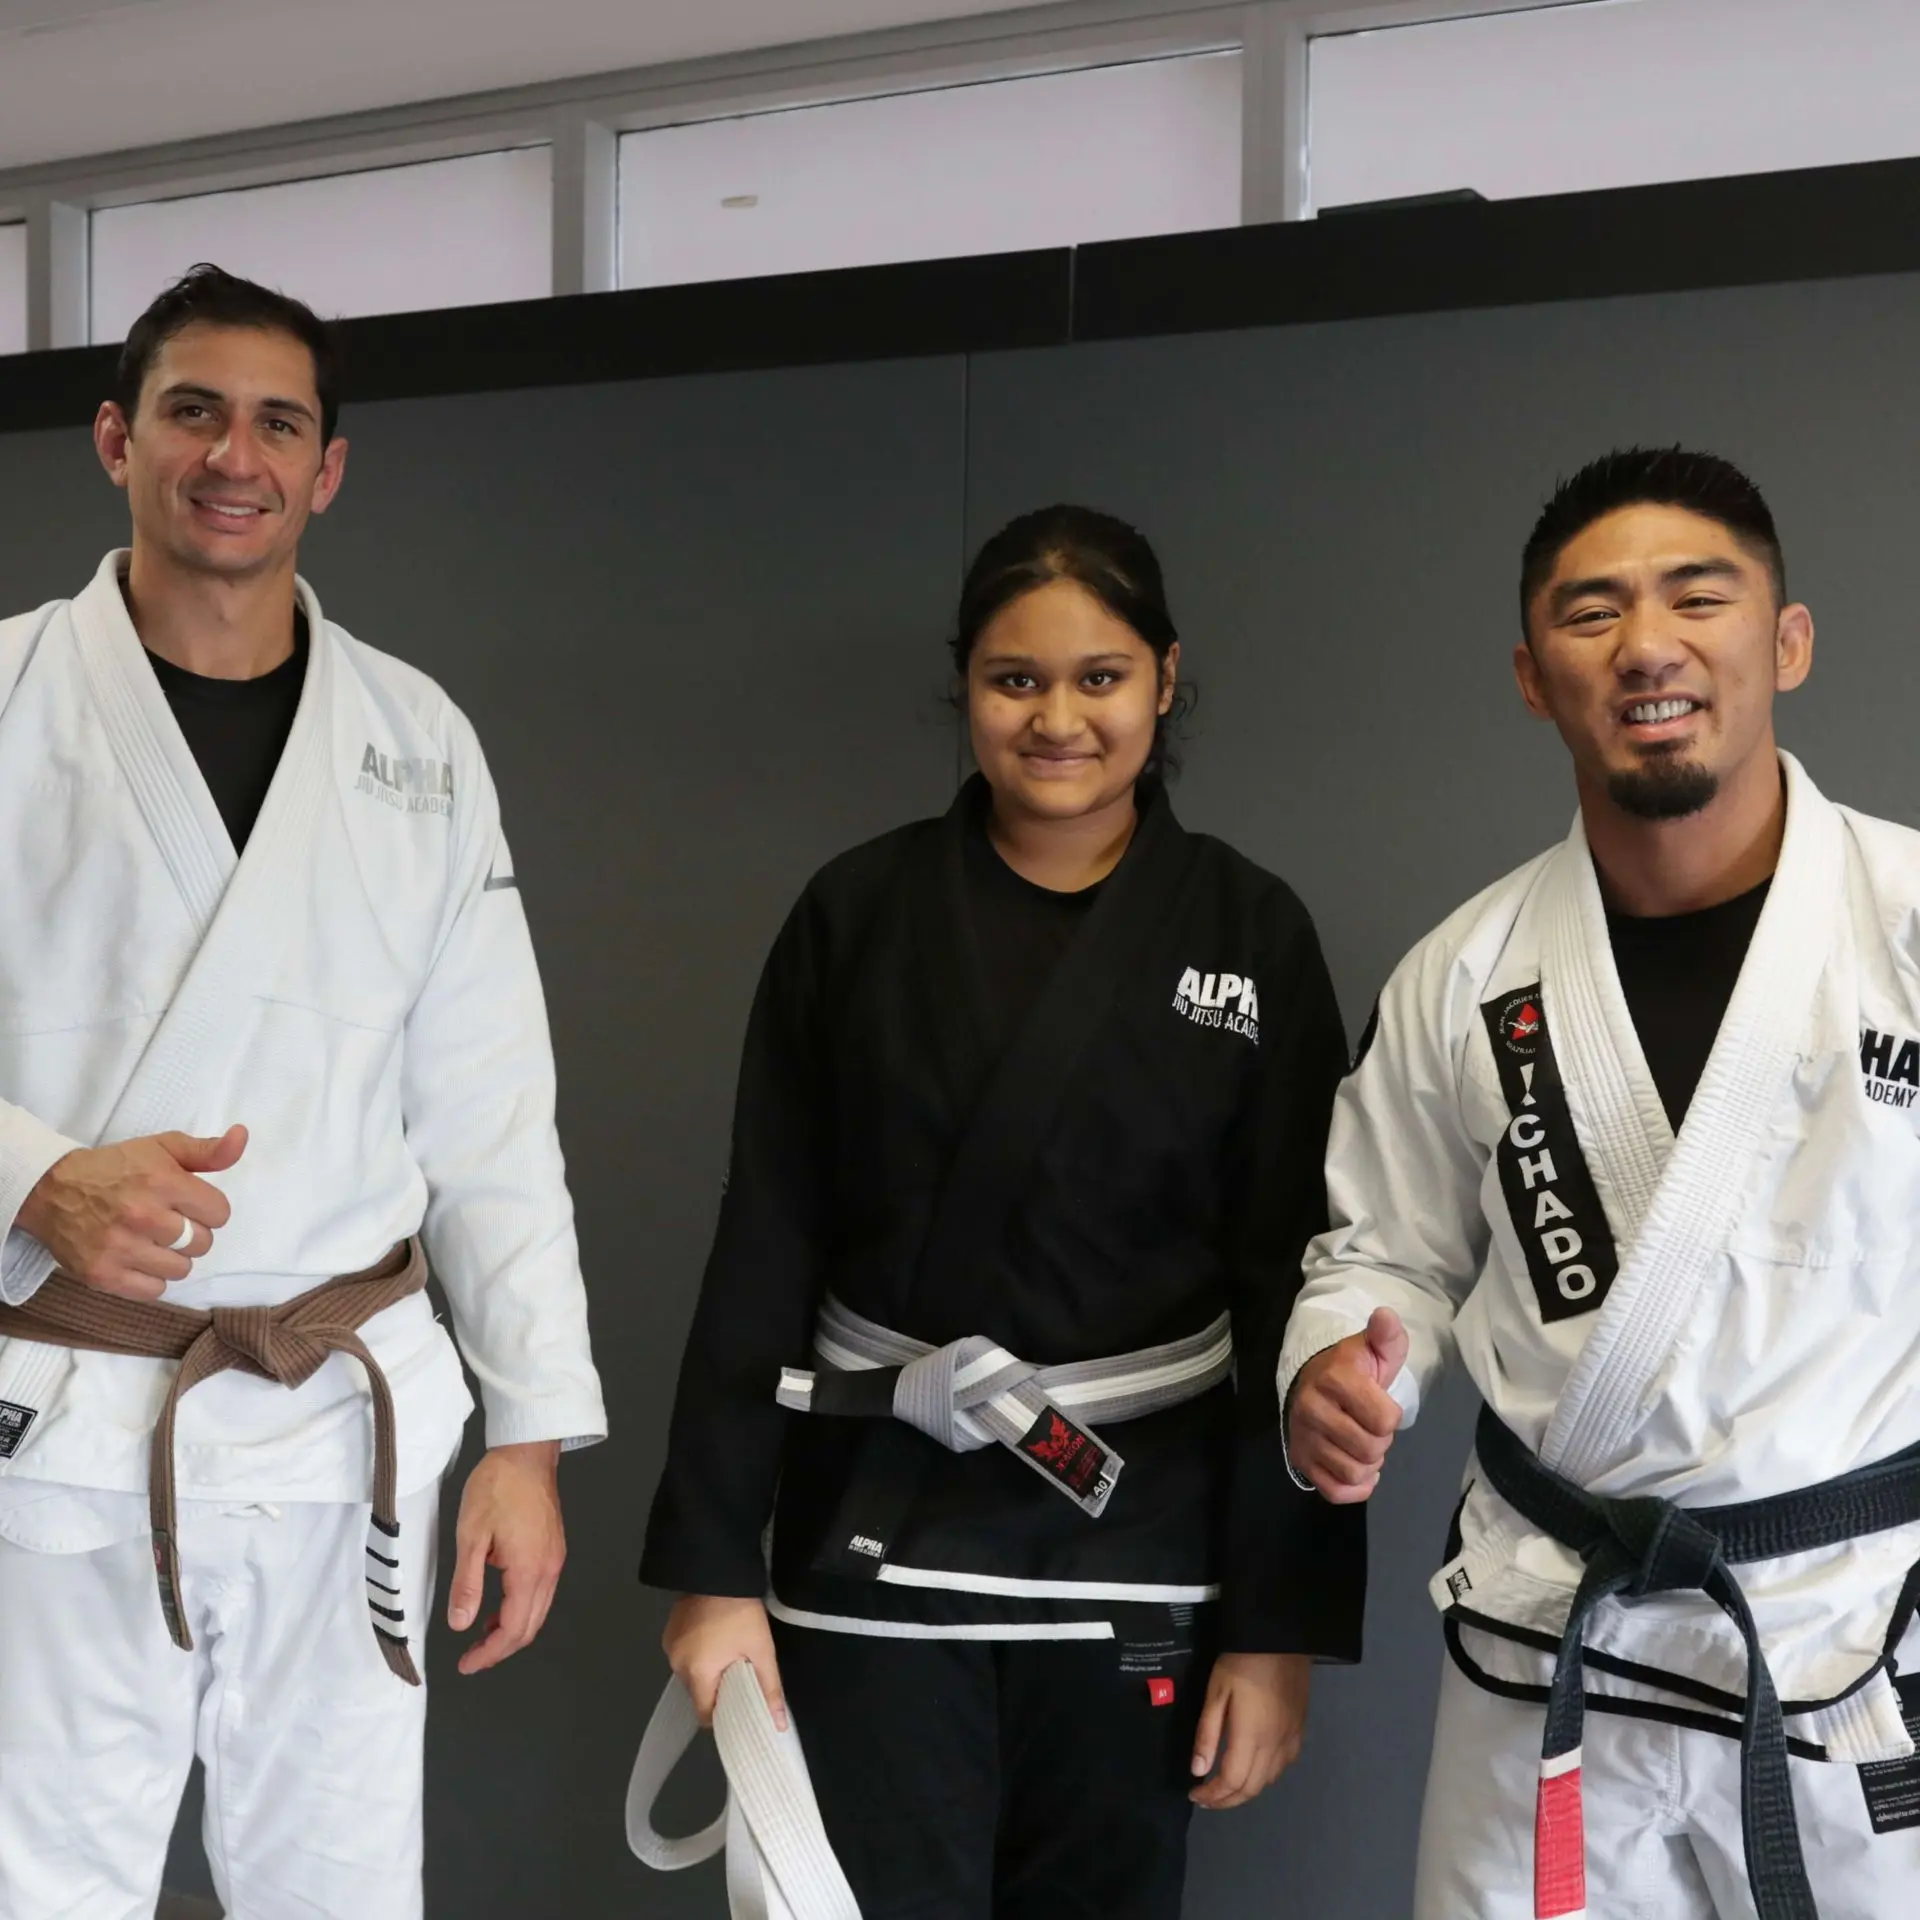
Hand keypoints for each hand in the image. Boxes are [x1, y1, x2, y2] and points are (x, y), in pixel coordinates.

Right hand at [16, 1126, 246, 1299]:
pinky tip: (139, 1259)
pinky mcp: (102, 1274)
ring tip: (153, 1240)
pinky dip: (151, 1279)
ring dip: (173, 1257)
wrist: (51, 1189)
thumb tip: (242, 1137)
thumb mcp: (163, 1148)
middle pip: (202, 1243)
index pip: (219, 1213)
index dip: (208, 1209)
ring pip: (181, 1269)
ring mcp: (121, 1248)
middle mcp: (143, 1216)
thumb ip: (208, 1150)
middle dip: (193, 1233)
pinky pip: (153, 1290)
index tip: (189, 1204)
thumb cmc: (116, 1167)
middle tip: (168, 1222)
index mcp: (162, 1182)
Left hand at [447, 1441, 565, 1674]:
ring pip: (538, 1611)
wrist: (527, 1452)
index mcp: (529, 1570)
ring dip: (511, 1630)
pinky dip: (520, 1609)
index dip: (490, 1653)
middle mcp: (549, 1569)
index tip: (466, 1665)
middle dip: (501, 1649)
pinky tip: (498, 1606)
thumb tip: (461, 1624)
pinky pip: (540, 1593)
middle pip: (530, 1626)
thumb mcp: (471, 1535)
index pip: (514, 1629)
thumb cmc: (497, 1487)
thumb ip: (467, 1584)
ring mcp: (555, 1559)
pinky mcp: (553, 1549)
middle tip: (471, 1658)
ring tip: (480, 1635)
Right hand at [663, 1593, 786, 1730]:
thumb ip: (770, 1689)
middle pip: (697, 1693)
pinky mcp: (669, 1631)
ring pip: (690, 1673)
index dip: (722, 1716)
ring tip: (728, 1655)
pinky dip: (697, 1654)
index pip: (704, 1714)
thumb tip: (779, 1725)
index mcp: (697, 1673)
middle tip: (739, 1676)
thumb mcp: (762, 1650)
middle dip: (716, 1689)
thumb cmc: (741, 1612)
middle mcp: (677, 1665)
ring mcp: (670, 1647)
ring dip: (706, 1670)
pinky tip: (714, 1639)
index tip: (738, 1708)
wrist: (718, 1571)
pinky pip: (683, 1654)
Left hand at [1189, 1652, 1310, 1808]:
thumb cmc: (1242, 1662)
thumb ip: (1207, 1733)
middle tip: (1207, 1798)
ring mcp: (1291, 1739)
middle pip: (1252, 1789)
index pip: (1232, 1782)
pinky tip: (1254, 1766)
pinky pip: (1284, 1765)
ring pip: (1269, 1780)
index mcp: (1251, 1737)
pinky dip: (1265, 1775)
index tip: (1195, 1795)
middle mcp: (1274, 1745)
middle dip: (1227, 1800)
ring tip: (1226, 1785)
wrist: (1281, 1639)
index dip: (1213, 1796)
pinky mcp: (1300, 1729)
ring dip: (1246, 1789)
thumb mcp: (1216, 1692)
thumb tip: (1198, 1770)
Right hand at [1287, 1307, 1409, 1504]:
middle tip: (1370, 1426)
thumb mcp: (1372, 1349)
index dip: (1391, 1416)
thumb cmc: (1351, 1370)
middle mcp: (1313, 1409)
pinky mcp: (1301, 1463)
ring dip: (1368, 1464)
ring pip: (1355, 1473)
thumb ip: (1385, 1336)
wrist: (1311, 1384)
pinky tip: (1355, 1467)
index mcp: (1334, 1379)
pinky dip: (1354, 1487)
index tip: (1379, 1404)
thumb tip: (1386, 1316)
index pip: (1386, 1419)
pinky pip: (1336, 1492)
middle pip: (1371, 1449)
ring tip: (1361, 1444)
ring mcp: (1304, 1438)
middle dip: (1380, 1441)